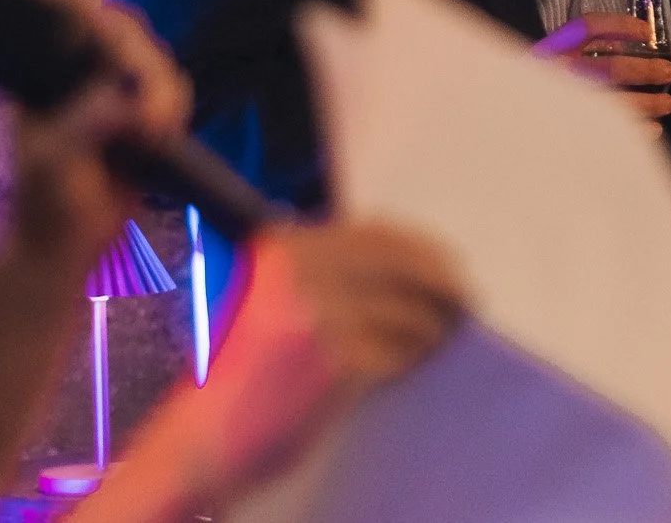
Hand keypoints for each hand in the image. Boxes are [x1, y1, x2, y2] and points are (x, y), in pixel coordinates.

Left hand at [5, 0, 191, 268]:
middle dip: (143, 64)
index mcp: (45, 68)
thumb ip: (86, 121)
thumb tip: (129, 101)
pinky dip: (174, 102)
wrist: (68, 246)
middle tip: (151, 114)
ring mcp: (113, 87)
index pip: (65, 12)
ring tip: (159, 130)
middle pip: (123, 30)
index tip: (104, 34)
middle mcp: (80, 68)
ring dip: (163, 87)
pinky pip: (170, 87)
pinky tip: (165, 131)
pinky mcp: (142, 111)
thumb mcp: (54, 159)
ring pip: (153, 57)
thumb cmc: (47, 201)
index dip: (85, 6)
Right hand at [185, 223, 466, 504]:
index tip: (447, 265)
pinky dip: (410, 360)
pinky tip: (407, 366)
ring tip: (435, 340)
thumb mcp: (268, 299)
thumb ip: (321, 272)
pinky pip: (398, 354)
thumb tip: (404, 260)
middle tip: (466, 302)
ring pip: (409, 311)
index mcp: (283, 248)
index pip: (378, 233)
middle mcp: (301, 271)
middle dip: (443, 282)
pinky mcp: (336, 362)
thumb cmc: (237, 374)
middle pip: (403, 263)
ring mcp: (320, 315)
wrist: (204, 438)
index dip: (422, 249)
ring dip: (431, 328)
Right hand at [535, 13, 670, 137]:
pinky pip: (613, 133)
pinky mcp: (571, 132)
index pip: (588, 28)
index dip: (620, 25)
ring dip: (649, 103)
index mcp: (550, 51)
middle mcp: (558, 76)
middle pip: (613, 69)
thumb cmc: (533, 87)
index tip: (646, 31)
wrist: (506, 126)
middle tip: (669, 72)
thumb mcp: (545, 58)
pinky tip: (652, 129)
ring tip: (667, 103)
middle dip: (647, 70)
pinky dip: (638, 130)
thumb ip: (576, 46)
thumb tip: (626, 39)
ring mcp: (565, 106)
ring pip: (617, 104)